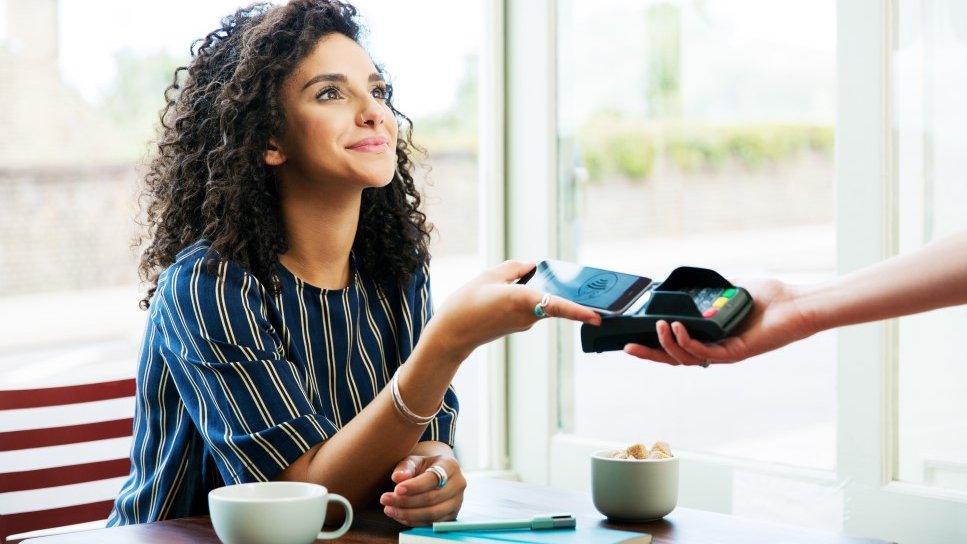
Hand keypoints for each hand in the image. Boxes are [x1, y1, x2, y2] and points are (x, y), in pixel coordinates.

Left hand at [380, 453, 465, 525]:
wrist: (437, 474)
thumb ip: (405, 467)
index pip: (432, 479)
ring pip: (432, 514)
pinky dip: (413, 521)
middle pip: (432, 498)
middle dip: (406, 501)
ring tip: (389, 509)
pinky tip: (398, 515)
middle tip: (385, 499)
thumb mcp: (414, 461)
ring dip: (408, 514)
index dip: (414, 486)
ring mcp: (457, 502)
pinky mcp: (451, 516)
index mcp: (450, 466)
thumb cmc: (424, 466)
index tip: (396, 489)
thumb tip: (397, 477)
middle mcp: (458, 484)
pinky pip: (431, 523)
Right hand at [424, 260, 601, 359]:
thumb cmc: (466, 305)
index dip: (578, 311)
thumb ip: (513, 268)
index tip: (597, 316)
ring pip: (542, 302)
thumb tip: (531, 266)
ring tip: (516, 281)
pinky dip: (529, 297)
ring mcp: (524, 323)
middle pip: (554, 300)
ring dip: (540, 291)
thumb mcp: (487, 277)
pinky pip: (532, 307)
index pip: (556, 305)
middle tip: (576, 280)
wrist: (451, 335)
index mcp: (520, 300)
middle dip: (564, 290)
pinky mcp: (519, 326)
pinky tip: (509, 291)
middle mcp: (527, 315)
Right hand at [623, 279, 816, 365]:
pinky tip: (675, 327)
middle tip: (628, 347)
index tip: (634, 336)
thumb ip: (709, 288)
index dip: (655, 344)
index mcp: (712, 337)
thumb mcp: (729, 287)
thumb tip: (685, 282)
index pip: (677, 344)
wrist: (796, 304)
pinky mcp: (735, 353)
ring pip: (686, 358)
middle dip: (650, 354)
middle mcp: (716, 349)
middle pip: (675, 358)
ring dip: (666, 344)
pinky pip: (704, 351)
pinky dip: (686, 341)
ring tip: (657, 326)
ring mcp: (725, 353)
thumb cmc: (769, 297)